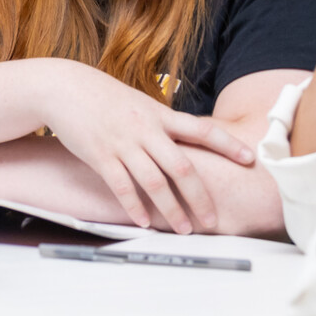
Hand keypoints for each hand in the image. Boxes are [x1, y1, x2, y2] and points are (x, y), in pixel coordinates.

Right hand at [41, 69, 252, 233]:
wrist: (65, 87)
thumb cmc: (104, 96)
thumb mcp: (139, 103)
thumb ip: (161, 123)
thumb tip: (185, 141)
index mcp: (160, 115)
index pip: (202, 129)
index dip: (228, 145)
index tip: (250, 159)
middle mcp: (145, 129)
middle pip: (182, 167)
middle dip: (200, 197)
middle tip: (213, 220)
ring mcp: (123, 143)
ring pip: (154, 182)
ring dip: (172, 209)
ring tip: (184, 229)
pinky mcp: (100, 155)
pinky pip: (121, 186)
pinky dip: (135, 207)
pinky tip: (144, 222)